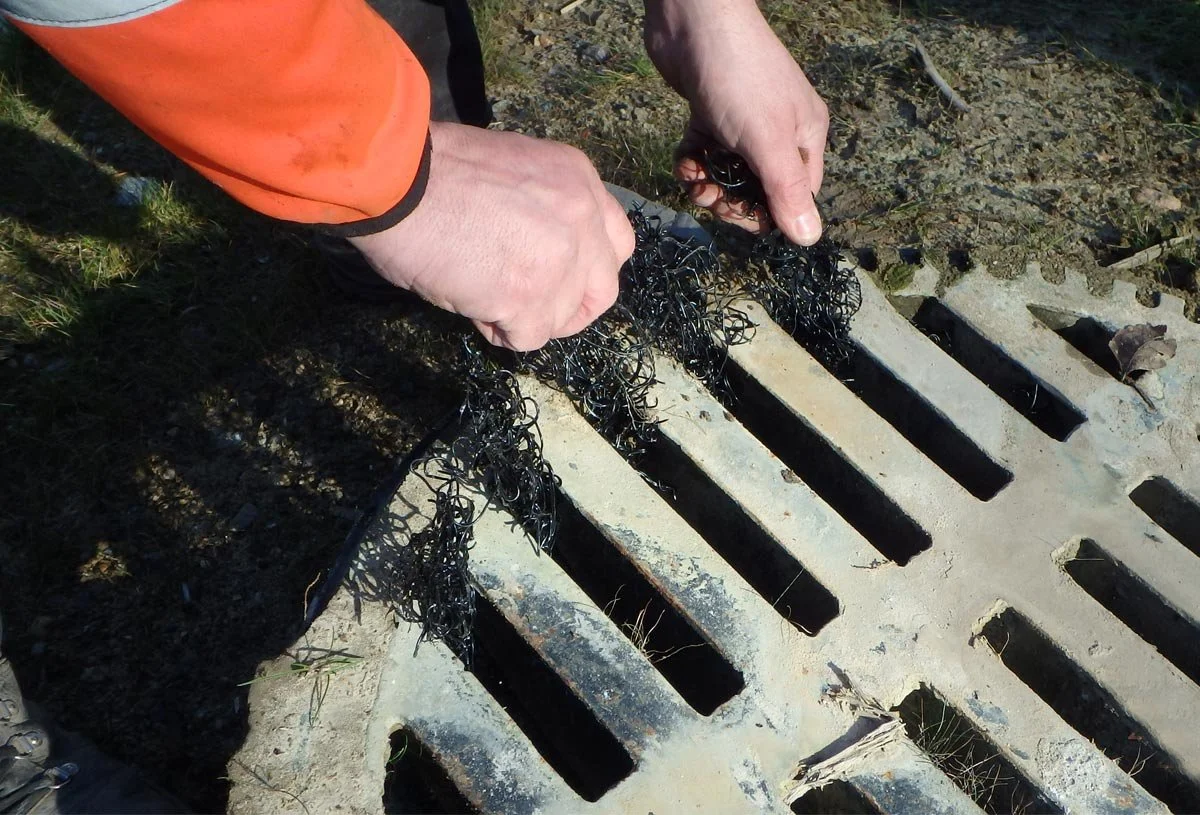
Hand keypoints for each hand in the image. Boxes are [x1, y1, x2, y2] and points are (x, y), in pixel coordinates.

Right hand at [350, 122, 635, 350]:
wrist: (397, 179)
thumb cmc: (434, 169)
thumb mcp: (513, 169)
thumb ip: (544, 206)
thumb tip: (540, 250)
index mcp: (579, 180)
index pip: (617, 242)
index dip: (590, 269)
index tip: (564, 279)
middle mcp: (581, 219)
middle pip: (602, 290)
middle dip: (569, 308)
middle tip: (530, 308)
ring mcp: (559, 261)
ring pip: (563, 318)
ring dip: (525, 318)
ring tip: (483, 295)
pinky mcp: (527, 297)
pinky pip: (528, 338)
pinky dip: (501, 332)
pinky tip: (474, 308)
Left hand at [645, 0, 828, 244]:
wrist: (694, 21)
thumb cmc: (738, 79)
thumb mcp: (766, 142)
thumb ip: (785, 192)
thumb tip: (809, 239)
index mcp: (805, 139)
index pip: (796, 198)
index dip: (766, 215)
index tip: (737, 212)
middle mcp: (778, 133)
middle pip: (759, 192)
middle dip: (731, 201)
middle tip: (709, 195)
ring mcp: (743, 124)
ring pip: (728, 176)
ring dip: (707, 185)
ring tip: (693, 176)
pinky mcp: (711, 115)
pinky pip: (705, 155)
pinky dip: (692, 162)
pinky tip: (683, 156)